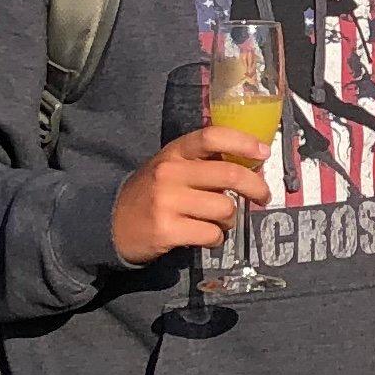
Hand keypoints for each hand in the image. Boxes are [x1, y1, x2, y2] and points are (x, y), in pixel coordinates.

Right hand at [110, 123, 268, 263]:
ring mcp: (167, 202)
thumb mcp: (171, 167)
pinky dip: (216, 238)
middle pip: (229, 175)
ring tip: (219, 222)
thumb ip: (203, 163)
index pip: (212, 136)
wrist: (110, 222)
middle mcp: (170, 173)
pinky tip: (206, 236)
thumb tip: (250, 165)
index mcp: (174, 152)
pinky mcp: (167, 230)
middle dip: (256, 187)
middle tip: (263, 196)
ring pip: (225, 209)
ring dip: (230, 219)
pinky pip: (212, 234)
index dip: (243, 142)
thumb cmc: (151, 192)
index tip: (264, 153)